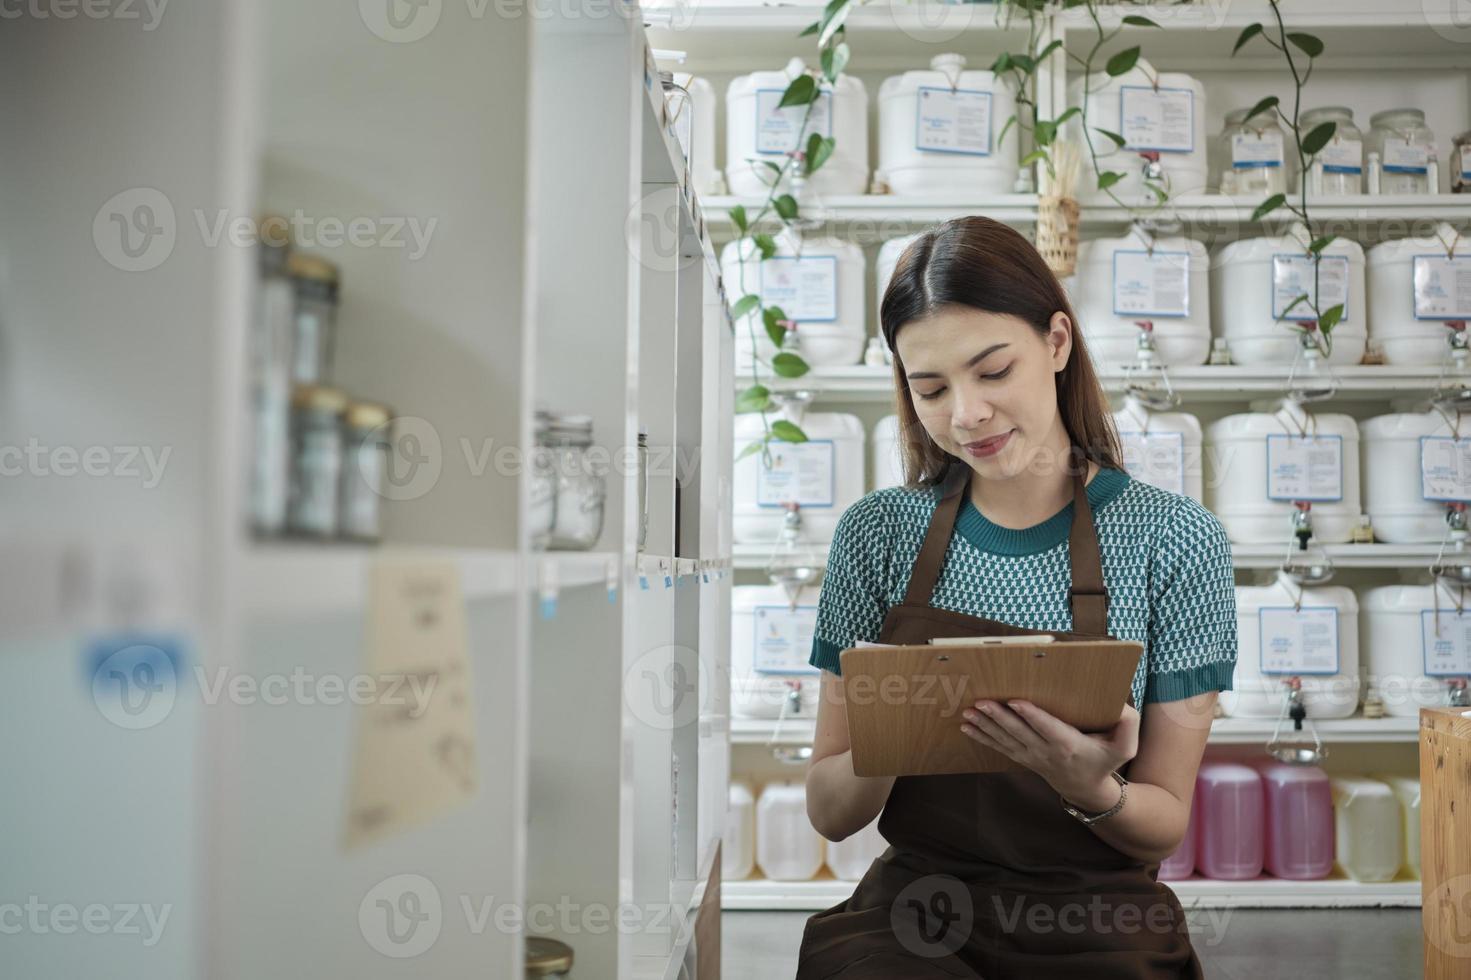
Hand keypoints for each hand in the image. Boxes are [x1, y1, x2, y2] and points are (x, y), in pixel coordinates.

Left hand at [960, 700, 1139, 811]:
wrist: (1085, 790)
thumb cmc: (1104, 762)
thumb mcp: (1125, 748)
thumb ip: (1128, 725)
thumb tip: (1122, 705)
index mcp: (1068, 745)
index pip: (1047, 728)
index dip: (1032, 715)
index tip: (1015, 702)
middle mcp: (1046, 751)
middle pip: (1020, 733)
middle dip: (999, 718)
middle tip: (981, 703)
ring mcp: (1031, 756)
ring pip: (1005, 740)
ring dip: (985, 726)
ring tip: (968, 713)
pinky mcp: (1022, 758)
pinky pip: (999, 747)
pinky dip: (982, 737)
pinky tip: (967, 726)